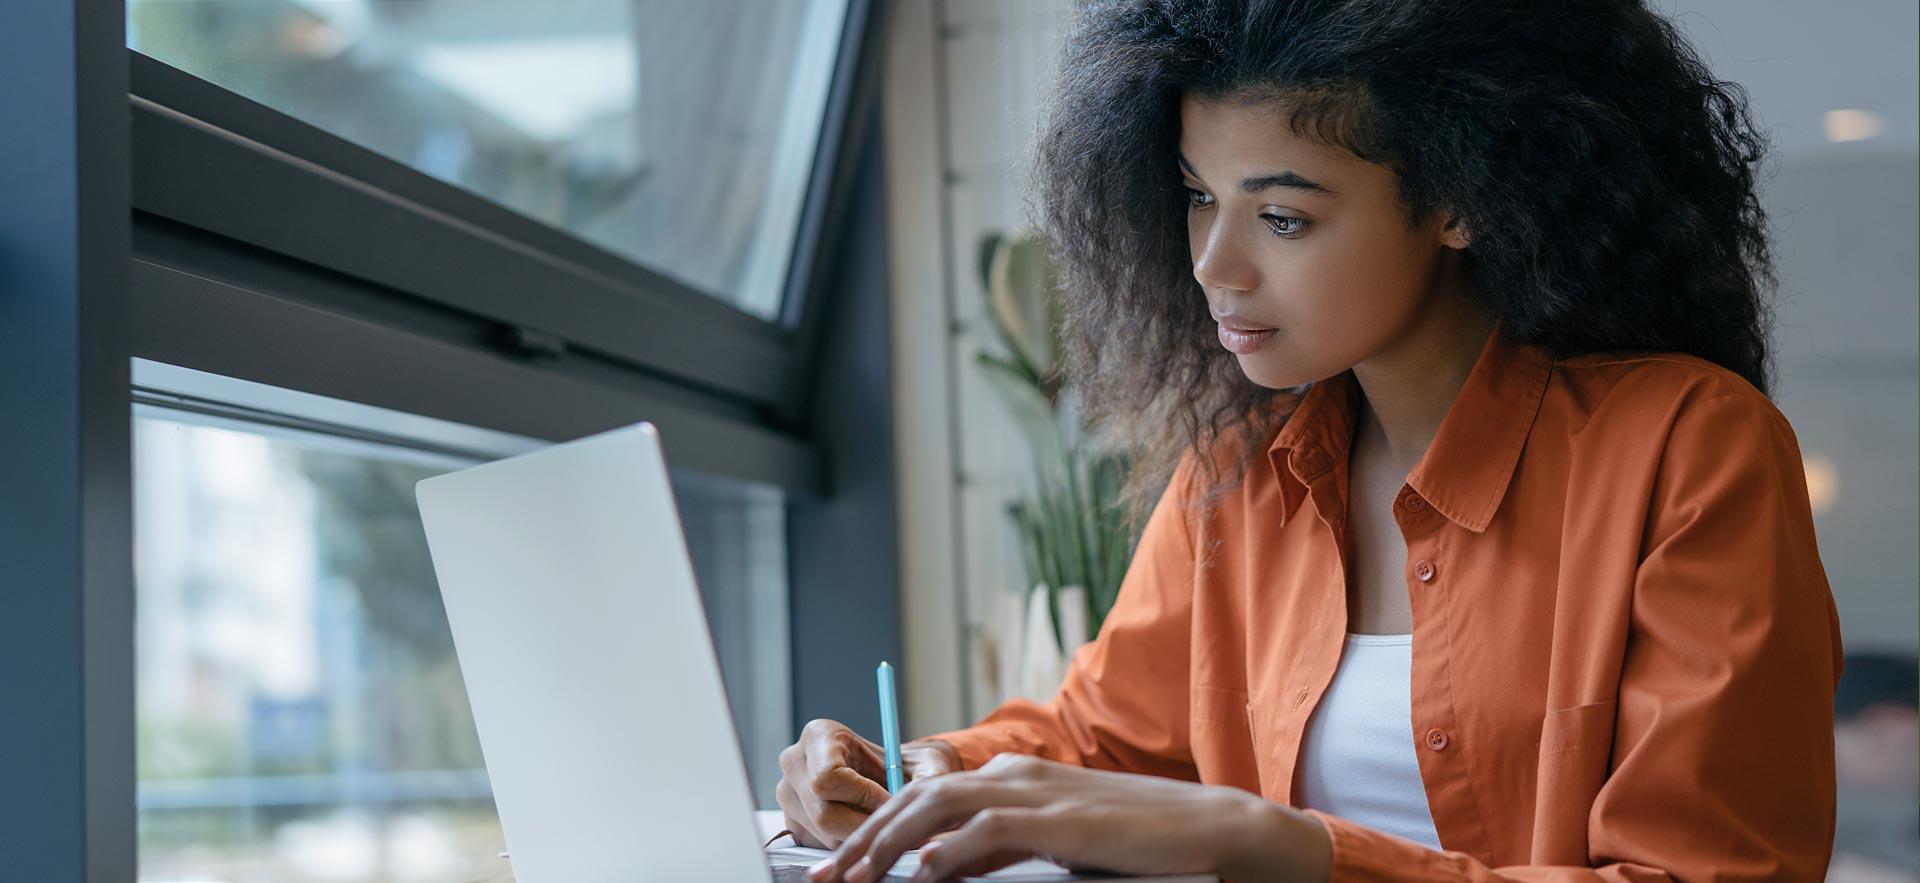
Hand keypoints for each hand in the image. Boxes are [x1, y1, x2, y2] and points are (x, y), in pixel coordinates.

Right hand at [776, 718, 962, 847]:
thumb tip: (931, 795)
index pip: (828, 777)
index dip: (864, 797)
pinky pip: (820, 846)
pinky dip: (849, 845)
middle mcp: (794, 762)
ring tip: (884, 826)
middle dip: (864, 825)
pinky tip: (867, 831)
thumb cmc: (904, 766)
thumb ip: (929, 776)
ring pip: (822, 834)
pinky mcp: (793, 823)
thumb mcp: (925, 764)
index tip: (891, 801)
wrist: (890, 778)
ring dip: (859, 838)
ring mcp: (788, 795)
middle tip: (894, 826)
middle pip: (823, 812)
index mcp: (818, 735)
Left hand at [804, 752, 1329, 882]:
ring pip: (936, 809)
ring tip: (854, 879)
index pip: (918, 799)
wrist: (1207, 830)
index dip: (870, 832)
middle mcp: (1011, 776)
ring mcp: (1034, 793)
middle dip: (862, 840)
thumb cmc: (1129, 842)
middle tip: (824, 879)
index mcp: (1007, 779)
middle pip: (913, 799)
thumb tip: (931, 872)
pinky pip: (987, 831)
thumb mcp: (1047, 847)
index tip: (835, 869)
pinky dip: (948, 852)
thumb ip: (990, 852)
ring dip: (888, 846)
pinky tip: (920, 875)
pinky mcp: (1059, 819)